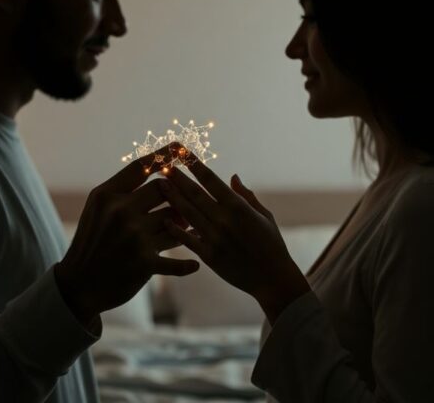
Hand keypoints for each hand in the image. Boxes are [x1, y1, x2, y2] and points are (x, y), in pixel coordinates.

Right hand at [55, 143, 199, 325]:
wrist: (78, 284)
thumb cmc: (91, 242)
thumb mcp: (97, 209)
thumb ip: (122, 191)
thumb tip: (159, 174)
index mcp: (107, 195)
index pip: (141, 166)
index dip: (164, 155)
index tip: (181, 147)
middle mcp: (121, 212)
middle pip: (164, 190)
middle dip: (175, 196)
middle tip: (180, 205)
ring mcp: (134, 237)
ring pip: (176, 220)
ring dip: (183, 225)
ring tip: (184, 230)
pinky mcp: (144, 263)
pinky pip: (176, 258)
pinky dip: (187, 264)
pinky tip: (193, 264)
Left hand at [161, 154, 310, 322]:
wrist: (273, 279)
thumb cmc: (271, 244)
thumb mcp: (264, 216)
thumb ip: (246, 196)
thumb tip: (232, 177)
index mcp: (239, 207)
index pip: (211, 180)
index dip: (195, 165)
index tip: (183, 153)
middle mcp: (224, 220)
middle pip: (195, 194)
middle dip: (178, 178)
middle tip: (162, 165)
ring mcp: (215, 239)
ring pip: (188, 214)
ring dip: (173, 197)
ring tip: (159, 184)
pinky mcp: (209, 256)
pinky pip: (188, 240)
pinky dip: (176, 230)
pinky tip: (164, 218)